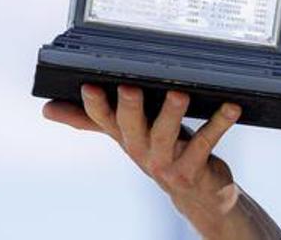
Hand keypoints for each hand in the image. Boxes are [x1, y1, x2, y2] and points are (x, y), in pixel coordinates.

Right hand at [43, 86, 245, 237]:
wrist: (198, 194)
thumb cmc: (163, 151)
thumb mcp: (128, 134)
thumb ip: (92, 119)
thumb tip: (49, 109)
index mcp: (125, 137)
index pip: (103, 120)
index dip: (94, 106)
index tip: (89, 86)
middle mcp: (141, 150)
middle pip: (130, 127)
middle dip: (129, 108)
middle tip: (130, 87)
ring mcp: (167, 162)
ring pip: (166, 136)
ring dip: (172, 114)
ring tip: (179, 94)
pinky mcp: (194, 168)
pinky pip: (206, 142)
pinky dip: (219, 123)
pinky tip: (231, 107)